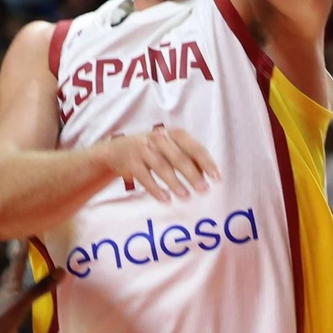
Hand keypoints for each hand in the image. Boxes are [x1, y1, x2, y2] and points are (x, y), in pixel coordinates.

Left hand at [0, 245, 59, 332]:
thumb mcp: (20, 303)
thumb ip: (40, 288)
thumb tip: (61, 270)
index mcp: (8, 287)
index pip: (18, 263)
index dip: (23, 248)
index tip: (29, 233)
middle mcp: (6, 296)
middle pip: (14, 275)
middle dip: (21, 262)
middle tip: (28, 250)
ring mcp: (6, 311)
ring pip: (17, 292)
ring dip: (24, 283)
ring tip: (32, 276)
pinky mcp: (7, 325)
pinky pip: (20, 309)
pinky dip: (26, 303)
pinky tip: (28, 307)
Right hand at [102, 126, 219, 200]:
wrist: (116, 150)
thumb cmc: (151, 149)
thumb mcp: (168, 147)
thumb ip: (187, 157)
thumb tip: (207, 173)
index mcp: (171, 134)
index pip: (193, 146)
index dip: (206, 162)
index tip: (216, 177)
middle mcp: (158, 138)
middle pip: (178, 158)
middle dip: (192, 175)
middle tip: (204, 190)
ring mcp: (142, 149)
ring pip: (161, 167)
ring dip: (175, 183)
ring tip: (186, 197)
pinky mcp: (130, 162)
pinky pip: (145, 177)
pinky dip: (156, 189)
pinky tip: (166, 199)